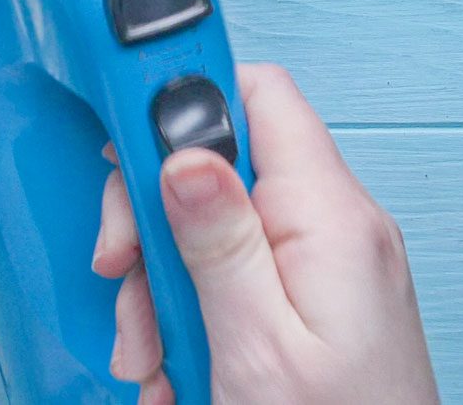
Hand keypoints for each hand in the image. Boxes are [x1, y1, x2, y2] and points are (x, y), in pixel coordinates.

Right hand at [92, 64, 438, 403]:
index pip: (258, 95)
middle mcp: (337, 229)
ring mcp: (329, 266)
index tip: (125, 148)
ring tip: (154, 355)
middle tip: (125, 277)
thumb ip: (219, 242)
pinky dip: (194, 317)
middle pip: (219, 166)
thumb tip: (184, 152)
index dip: (183, 105)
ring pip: (213, 227)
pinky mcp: (316, 303)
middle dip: (155, 223)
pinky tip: (183, 368)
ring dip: (164, 287)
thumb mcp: (257, 347)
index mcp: (332, 220)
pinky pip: (236, 276)